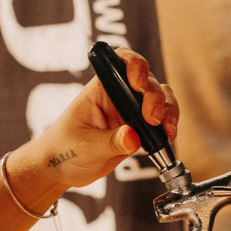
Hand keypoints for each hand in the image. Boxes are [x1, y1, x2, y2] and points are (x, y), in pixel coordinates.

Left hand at [38, 47, 178, 189]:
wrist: (62, 169)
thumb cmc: (64, 149)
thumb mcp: (85, 146)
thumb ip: (111, 142)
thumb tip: (134, 137)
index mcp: (101, 89)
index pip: (122, 61)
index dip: (136, 65)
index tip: (138, 84)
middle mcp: (118, 96)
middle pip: (148, 82)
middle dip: (156, 97)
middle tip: (152, 119)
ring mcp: (130, 113)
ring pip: (160, 101)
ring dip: (168, 112)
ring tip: (166, 131)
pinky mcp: (138, 130)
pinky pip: (160, 124)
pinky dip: (168, 129)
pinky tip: (166, 138)